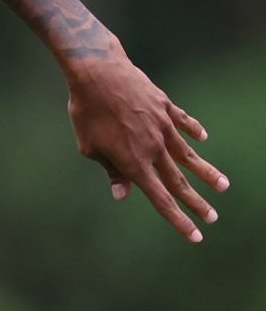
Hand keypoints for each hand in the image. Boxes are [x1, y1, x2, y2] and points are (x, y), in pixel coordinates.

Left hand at [63, 48, 227, 241]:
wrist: (99, 73)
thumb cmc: (87, 113)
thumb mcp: (90, 148)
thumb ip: (111, 171)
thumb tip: (124, 194)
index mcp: (133, 162)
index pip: (160, 198)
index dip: (178, 219)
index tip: (195, 236)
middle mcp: (154, 147)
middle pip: (179, 181)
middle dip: (196, 202)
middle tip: (213, 218)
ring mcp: (163, 126)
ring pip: (188, 154)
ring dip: (206, 172)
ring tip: (223, 186)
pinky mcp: (166, 107)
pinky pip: (184, 122)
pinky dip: (193, 131)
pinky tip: (202, 139)